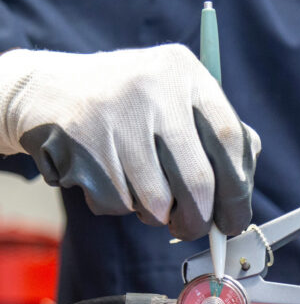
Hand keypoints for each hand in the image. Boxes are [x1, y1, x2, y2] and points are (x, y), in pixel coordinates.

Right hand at [0, 45, 260, 239]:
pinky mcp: (85, 143)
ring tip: (145, 192)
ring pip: (157, 201)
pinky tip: (113, 177)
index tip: (235, 220)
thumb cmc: (131, 106)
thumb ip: (215, 133)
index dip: (239, 189)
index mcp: (186, 74)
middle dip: (201, 220)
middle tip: (196, 230)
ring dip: (157, 214)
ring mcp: (117, 115)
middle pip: (198, 180)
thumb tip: (244, 183)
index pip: (230, 139)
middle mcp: (155, 89)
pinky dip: (124, 205)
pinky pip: (121, 203)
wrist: (50, 92)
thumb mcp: (176, 99)